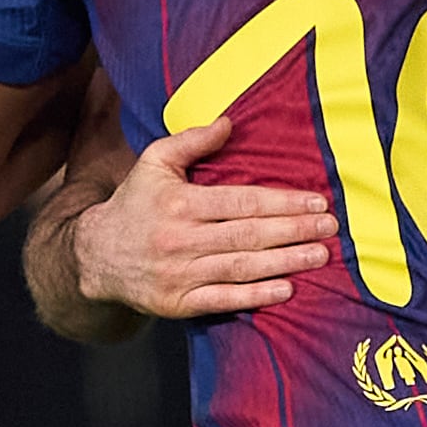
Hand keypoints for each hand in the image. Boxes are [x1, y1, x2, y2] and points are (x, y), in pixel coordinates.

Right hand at [72, 119, 331, 318]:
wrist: (95, 256)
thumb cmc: (135, 203)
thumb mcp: (154, 163)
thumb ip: (192, 141)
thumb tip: (229, 123)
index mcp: (179, 203)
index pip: (241, 202)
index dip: (282, 203)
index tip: (316, 203)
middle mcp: (179, 239)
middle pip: (248, 235)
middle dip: (294, 231)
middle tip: (331, 228)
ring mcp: (179, 274)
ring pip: (241, 268)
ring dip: (285, 263)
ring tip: (320, 256)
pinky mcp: (178, 303)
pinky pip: (223, 299)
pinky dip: (256, 296)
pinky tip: (287, 290)